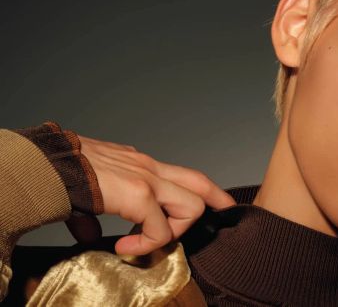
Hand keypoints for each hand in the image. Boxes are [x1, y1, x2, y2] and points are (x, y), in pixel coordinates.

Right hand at [65, 135, 235, 255]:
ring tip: (140, 242)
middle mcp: (148, 167)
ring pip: (190, 206)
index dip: (206, 190)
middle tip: (213, 222)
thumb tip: (92, 236)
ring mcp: (147, 178)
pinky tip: (122, 247)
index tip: (220, 205)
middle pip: (200, 182)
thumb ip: (97, 214)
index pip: (183, 173)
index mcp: (139, 164)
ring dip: (171, 232)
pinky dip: (146, 244)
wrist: (44, 166)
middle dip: (214, 204)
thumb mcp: (87, 193)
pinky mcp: (139, 193)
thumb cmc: (60, 175)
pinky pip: (160, 227)